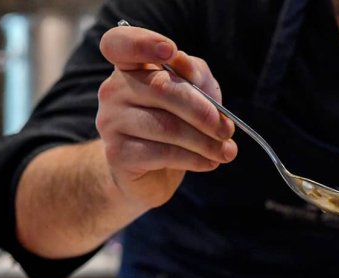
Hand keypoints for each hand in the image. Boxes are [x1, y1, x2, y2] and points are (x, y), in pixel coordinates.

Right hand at [96, 25, 236, 208]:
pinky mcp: (118, 154)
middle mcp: (113, 90)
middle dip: (203, 111)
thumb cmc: (174, 125)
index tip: (171, 52)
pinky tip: (209, 163)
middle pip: (161, 87)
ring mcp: (111, 122)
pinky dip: (194, 159)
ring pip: (167, 126)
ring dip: (205, 141)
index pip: (119, 43)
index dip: (143, 42)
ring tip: (225, 151)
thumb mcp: (194, 93)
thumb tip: (185, 65)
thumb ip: (195, 74)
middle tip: (227, 129)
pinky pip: (163, 153)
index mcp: (129, 67)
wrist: (150, 173)